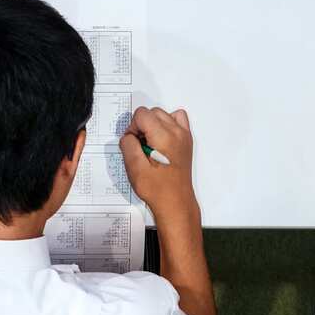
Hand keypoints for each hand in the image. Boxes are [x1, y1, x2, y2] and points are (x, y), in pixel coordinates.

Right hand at [119, 106, 199, 225]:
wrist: (175, 202)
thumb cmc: (158, 189)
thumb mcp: (134, 168)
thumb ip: (128, 145)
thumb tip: (128, 136)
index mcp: (164, 137)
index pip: (142, 114)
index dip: (132, 127)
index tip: (133, 143)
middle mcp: (177, 132)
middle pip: (152, 112)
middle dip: (141, 126)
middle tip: (139, 146)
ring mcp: (184, 135)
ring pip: (163, 114)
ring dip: (153, 125)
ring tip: (150, 145)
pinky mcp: (186, 140)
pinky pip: (177, 119)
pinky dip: (167, 124)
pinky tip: (161, 140)